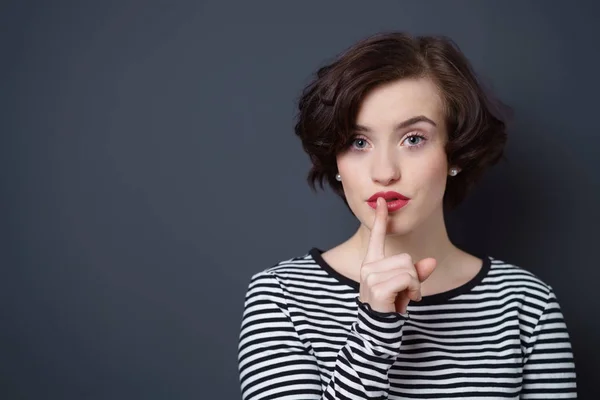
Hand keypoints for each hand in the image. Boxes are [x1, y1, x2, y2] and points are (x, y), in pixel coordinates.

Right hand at [358, 197, 437, 313]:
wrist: (378, 331)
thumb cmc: (390, 308)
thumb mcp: (405, 288)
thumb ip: (417, 273)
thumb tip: (431, 261)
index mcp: (372, 263)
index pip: (377, 237)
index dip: (381, 219)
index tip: (383, 202)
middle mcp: (368, 267)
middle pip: (405, 257)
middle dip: (413, 276)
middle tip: (405, 292)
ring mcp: (371, 276)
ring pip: (408, 268)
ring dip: (414, 285)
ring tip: (405, 297)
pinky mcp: (378, 287)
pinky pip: (408, 278)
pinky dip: (414, 290)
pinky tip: (405, 301)